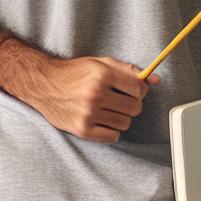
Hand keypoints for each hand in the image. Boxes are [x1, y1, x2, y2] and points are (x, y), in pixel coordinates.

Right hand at [23, 55, 160, 142]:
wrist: (44, 84)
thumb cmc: (75, 72)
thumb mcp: (101, 63)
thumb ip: (129, 70)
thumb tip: (156, 79)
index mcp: (102, 75)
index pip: (140, 89)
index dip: (140, 90)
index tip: (132, 90)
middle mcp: (96, 95)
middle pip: (135, 108)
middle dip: (132, 104)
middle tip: (119, 99)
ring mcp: (89, 114)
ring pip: (125, 123)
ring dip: (120, 117)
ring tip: (107, 108)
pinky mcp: (83, 130)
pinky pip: (112, 137)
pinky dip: (110, 130)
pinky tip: (101, 119)